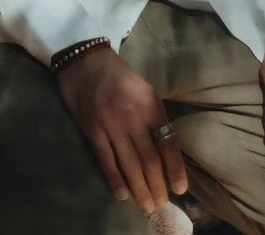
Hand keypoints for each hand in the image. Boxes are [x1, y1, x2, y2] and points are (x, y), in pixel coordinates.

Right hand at [55, 46, 187, 216]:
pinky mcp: (91, 128)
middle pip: (149, 158)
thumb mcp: (144, 91)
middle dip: (157, 185)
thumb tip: (166, 154)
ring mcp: (111, 122)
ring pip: (129, 163)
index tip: (180, 189)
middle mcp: (133, 114)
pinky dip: (115, 179)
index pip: (168, 142)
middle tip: (160, 204)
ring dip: (139, 188)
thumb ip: (154, 118)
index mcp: (151, 103)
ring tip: (146, 205)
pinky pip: (106, 159)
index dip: (175, 168)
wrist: (85, 59)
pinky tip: (122, 194)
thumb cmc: (119, 77)